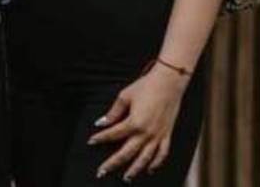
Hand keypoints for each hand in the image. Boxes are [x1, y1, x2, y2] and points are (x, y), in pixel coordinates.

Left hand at [88, 62, 189, 180]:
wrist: (169, 82)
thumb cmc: (145, 86)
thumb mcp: (125, 96)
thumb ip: (114, 112)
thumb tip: (102, 122)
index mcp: (134, 122)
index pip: (113, 134)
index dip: (100, 138)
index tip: (90, 142)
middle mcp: (146, 133)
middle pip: (127, 153)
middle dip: (113, 163)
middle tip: (102, 172)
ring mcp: (158, 136)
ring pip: (145, 159)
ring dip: (135, 170)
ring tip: (126, 178)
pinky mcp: (167, 134)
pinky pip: (162, 153)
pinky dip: (156, 163)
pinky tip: (150, 169)